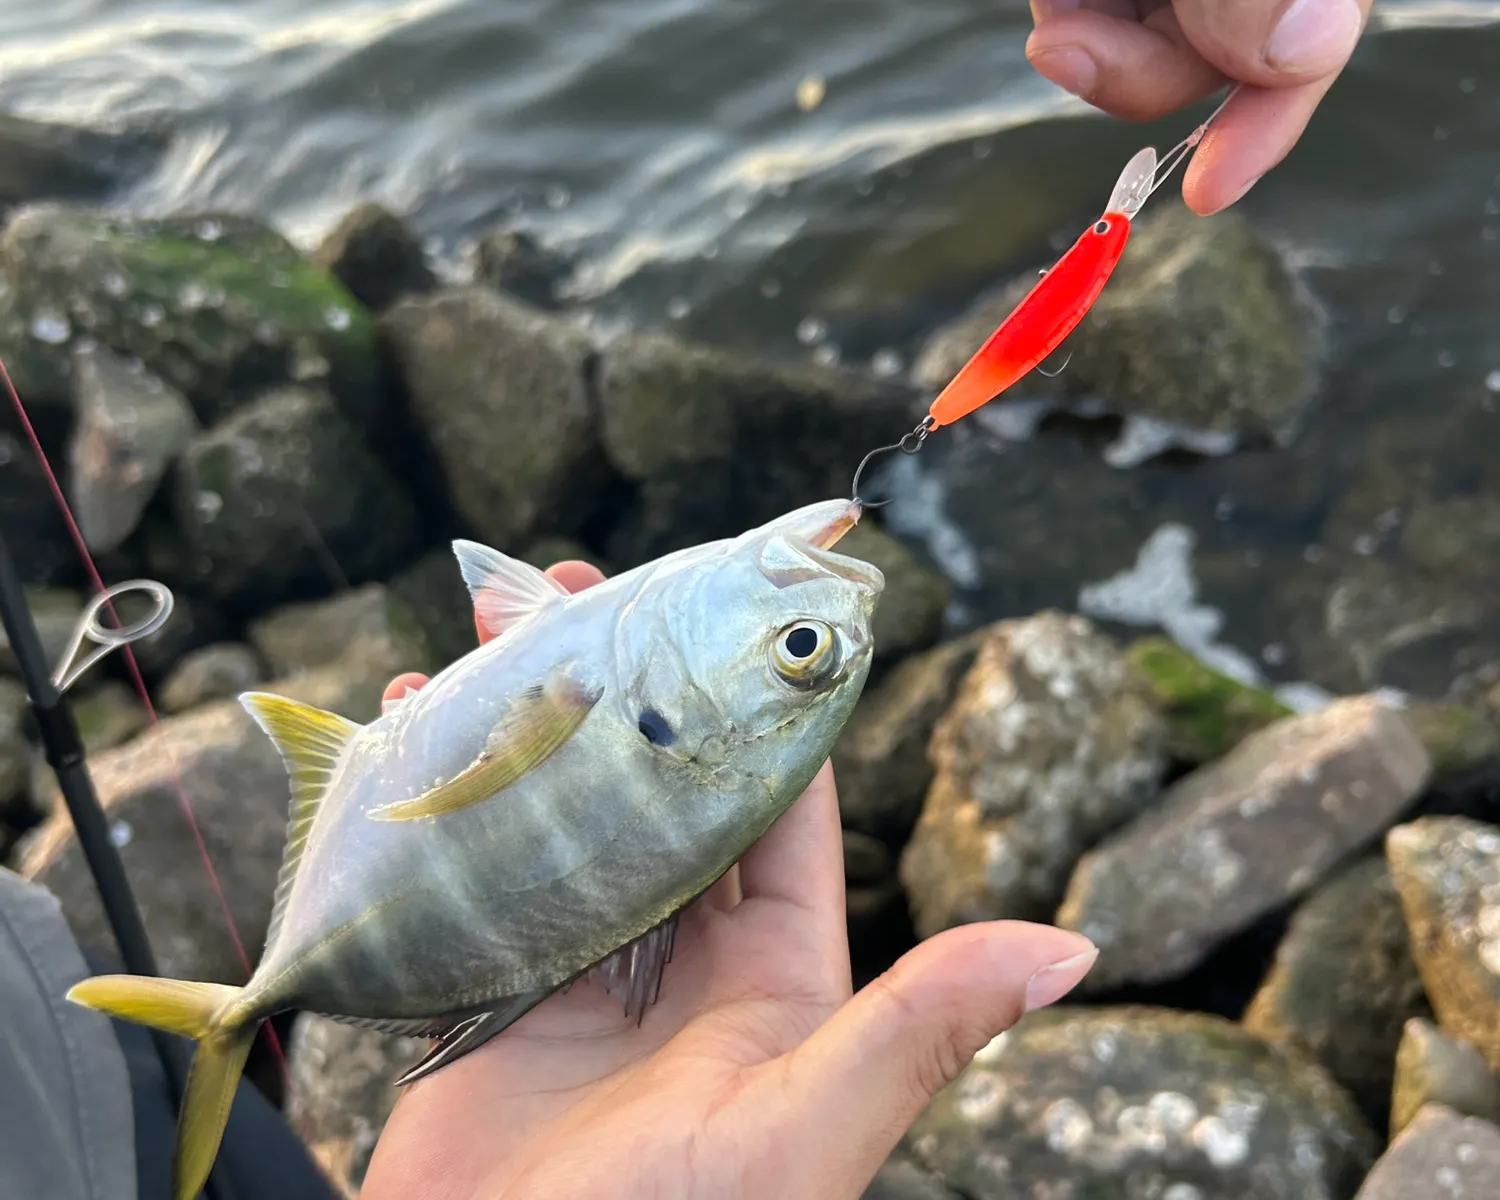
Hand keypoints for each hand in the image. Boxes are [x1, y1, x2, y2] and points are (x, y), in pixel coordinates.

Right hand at [363, 558, 1097, 1199]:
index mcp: (776, 971)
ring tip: (490, 630)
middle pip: (664, 785)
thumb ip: (920, 1028)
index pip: (781, 799)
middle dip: (627, 688)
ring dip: (537, 726)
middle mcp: (687, 956)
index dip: (756, 698)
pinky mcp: (496, 988)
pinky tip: (416, 727)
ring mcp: (588, 968)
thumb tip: (1074, 946)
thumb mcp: (804, 1128)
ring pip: (573, 812)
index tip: (720, 603)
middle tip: (573, 587)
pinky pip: (485, 866)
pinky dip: (457, 797)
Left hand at [625, 0, 1389, 213]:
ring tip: (1048, 13)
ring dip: (1123, 58)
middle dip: (1179, 61)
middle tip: (1078, 53)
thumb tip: (1311, 51)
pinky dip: (1087, 46)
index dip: (1294, 70)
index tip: (1225, 170)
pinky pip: (1126, 34)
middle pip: (1264, 11)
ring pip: (1191, 37)